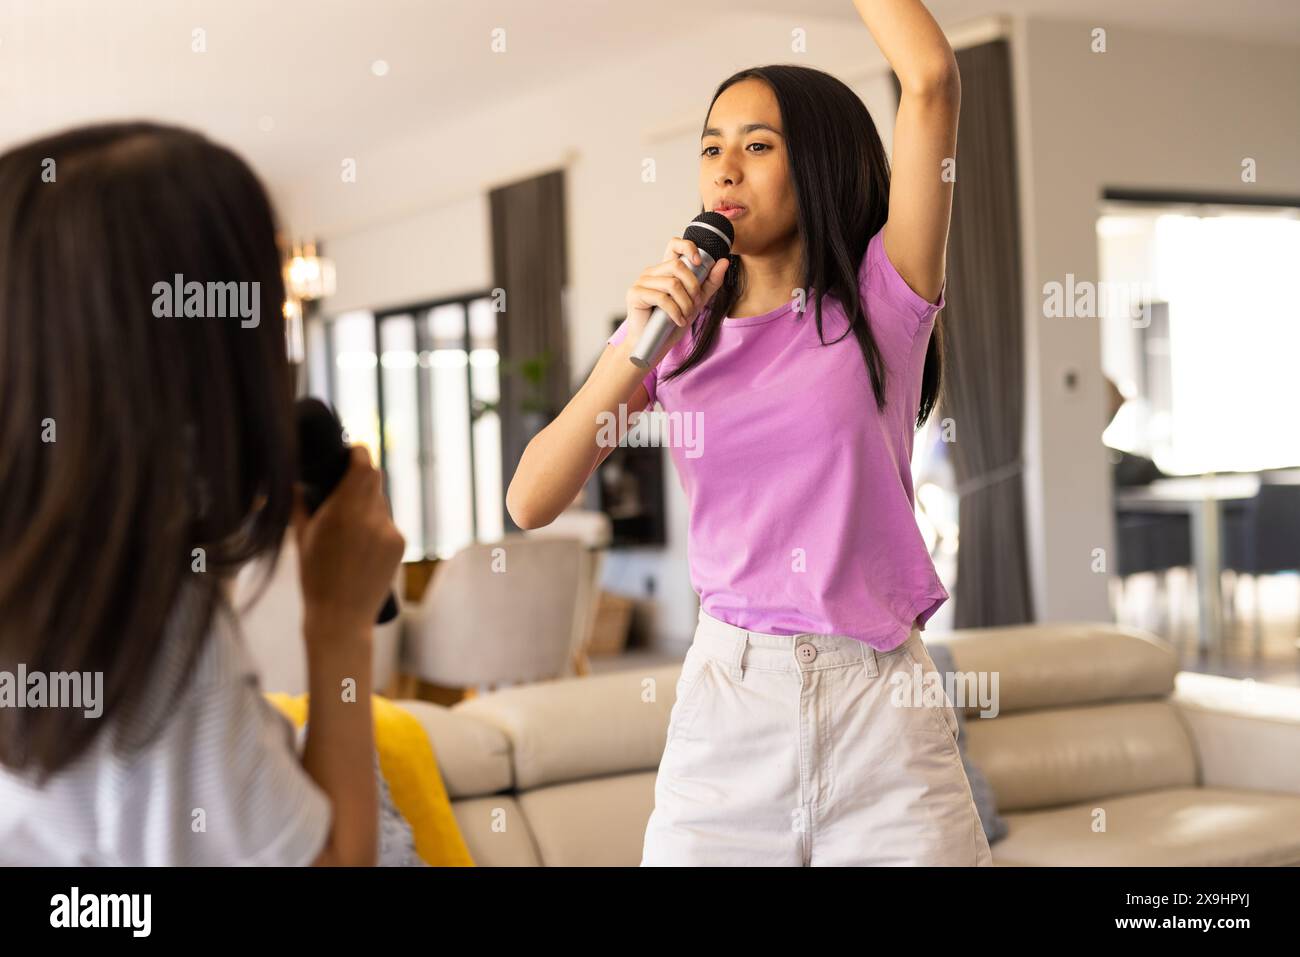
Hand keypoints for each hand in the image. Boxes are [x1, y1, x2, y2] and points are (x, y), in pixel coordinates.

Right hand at [292, 446, 404, 638]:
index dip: (358, 453)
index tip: (350, 452)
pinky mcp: (400, 545)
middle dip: (361, 478)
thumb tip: (296, 480)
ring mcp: (389, 531)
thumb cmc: (314, 578)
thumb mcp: (301, 537)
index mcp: (343, 511)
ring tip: (349, 529)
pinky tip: (361, 547)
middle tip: (344, 488)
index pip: (363, 464)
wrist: (341, 618)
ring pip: (381, 502)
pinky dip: (377, 526)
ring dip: (368, 505)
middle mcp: (370, 517)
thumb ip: (300, 503)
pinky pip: (388, 523)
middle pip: (375, 479)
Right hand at [623, 236, 729, 348]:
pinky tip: (678, 321)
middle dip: (693, 285)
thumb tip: (724, 262)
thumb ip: (710, 282)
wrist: (654, 345)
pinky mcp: (635, 294)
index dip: (688, 247)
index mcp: (665, 270)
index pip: (675, 244)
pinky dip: (675, 312)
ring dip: (685, 303)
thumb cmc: (672, 323)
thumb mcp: (697, 301)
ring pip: (672, 283)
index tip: (699, 262)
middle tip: (696, 303)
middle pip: (677, 265)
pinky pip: (661, 298)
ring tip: (686, 316)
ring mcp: (642, 282)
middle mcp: (652, 272)